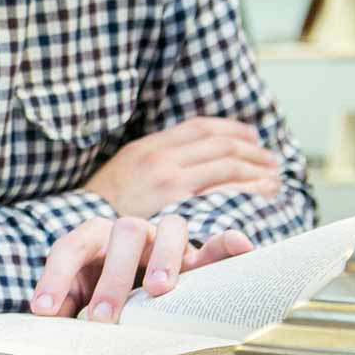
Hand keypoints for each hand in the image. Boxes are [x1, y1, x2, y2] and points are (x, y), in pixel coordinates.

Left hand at [30, 216, 253, 320]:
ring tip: (159, 290)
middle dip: (111, 278)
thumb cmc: (106, 291)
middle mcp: (132, 232)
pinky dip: (228, 243)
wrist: (142, 283)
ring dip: (165, 258)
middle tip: (101, 318)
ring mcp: (167, 241)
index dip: (55, 277)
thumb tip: (47, 324)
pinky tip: (239, 246)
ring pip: (170, 229)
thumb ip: (67, 305)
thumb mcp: (82, 296)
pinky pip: (217, 245)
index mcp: (95, 237)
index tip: (45, 311)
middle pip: (124, 233)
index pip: (71, 247)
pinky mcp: (199, 256)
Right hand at [82, 116, 280, 217]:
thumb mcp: (125, 171)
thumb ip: (155, 162)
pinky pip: (220, 188)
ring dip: (254, 168)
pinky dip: (244, 187)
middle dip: (250, 150)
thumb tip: (187, 162)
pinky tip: (259, 191)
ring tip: (272, 176)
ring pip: (224, 164)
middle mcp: (160, 156)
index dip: (230, 128)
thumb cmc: (103, 206)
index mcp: (149, 146)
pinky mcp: (176, 202)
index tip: (250, 136)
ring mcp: (169, 178)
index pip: (199, 127)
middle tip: (271, 159)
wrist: (81, 226)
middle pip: (218, 143)